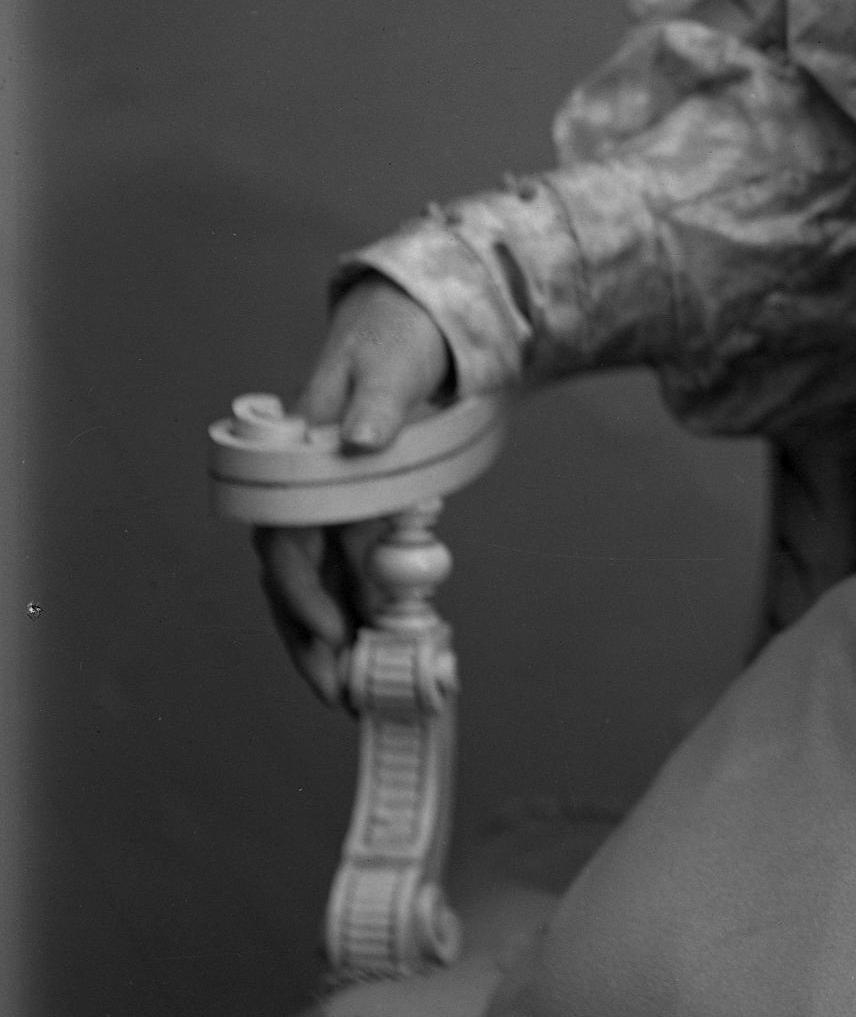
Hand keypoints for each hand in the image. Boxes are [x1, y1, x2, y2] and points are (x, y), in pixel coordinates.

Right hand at [254, 279, 457, 705]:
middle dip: (308, 639)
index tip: (334, 631)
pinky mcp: (355, 511)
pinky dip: (354, 613)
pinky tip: (371, 651)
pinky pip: (344, 572)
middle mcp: (306, 487)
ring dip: (326, 639)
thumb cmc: (397, 340)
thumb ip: (376, 401)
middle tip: (337, 694)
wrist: (407, 322)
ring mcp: (328, 501)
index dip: (304, 589)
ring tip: (348, 694)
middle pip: (292, 577)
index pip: (287, 536)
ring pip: (312, 584)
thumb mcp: (391, 362)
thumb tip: (357, 440)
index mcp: (304, 457)